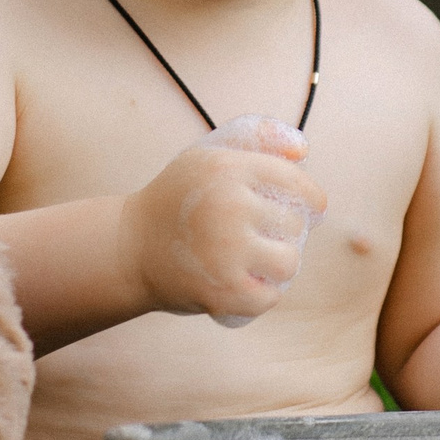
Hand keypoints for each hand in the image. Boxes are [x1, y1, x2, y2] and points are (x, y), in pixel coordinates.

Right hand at [121, 121, 326, 327]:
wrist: (129, 248)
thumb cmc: (177, 200)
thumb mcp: (208, 157)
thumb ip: (257, 140)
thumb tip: (304, 151)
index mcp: (228, 169)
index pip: (297, 183)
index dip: (311, 199)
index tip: (309, 209)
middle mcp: (229, 206)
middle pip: (296, 224)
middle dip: (284, 232)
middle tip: (258, 236)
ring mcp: (227, 251)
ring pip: (289, 262)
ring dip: (277, 265)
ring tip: (256, 261)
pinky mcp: (222, 291)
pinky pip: (269, 298)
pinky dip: (260, 296)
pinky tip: (243, 284)